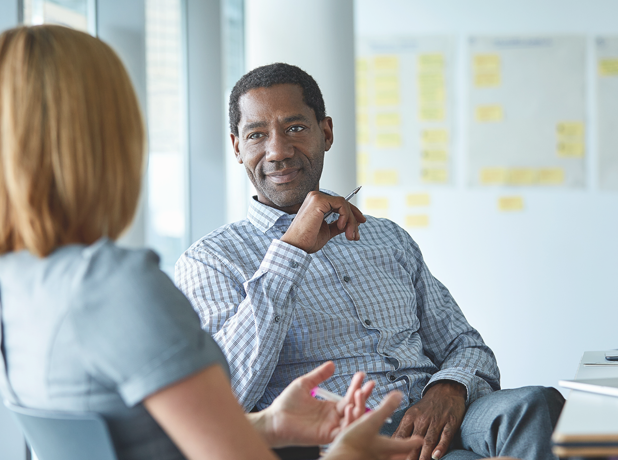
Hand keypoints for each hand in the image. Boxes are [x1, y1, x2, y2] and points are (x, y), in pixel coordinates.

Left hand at [258, 361, 374, 446]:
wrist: (274, 419)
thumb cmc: (287, 403)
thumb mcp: (305, 384)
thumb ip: (319, 375)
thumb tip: (332, 364)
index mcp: (330, 407)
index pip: (349, 397)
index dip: (356, 386)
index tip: (362, 374)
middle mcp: (333, 418)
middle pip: (355, 408)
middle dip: (364, 396)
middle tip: (370, 384)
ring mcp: (331, 427)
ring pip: (353, 420)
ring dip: (359, 407)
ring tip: (360, 393)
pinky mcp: (326, 435)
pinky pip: (343, 430)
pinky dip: (350, 421)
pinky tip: (351, 408)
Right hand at [280, 191, 365, 253]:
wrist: (296, 246)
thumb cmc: (307, 240)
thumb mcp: (328, 231)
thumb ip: (338, 225)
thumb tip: (352, 223)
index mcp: (316, 203)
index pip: (339, 204)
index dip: (352, 213)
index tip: (361, 223)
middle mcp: (316, 197)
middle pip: (343, 203)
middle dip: (353, 219)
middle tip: (356, 235)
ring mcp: (317, 197)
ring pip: (344, 204)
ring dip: (351, 221)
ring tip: (350, 236)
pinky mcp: (318, 200)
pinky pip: (341, 204)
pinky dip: (346, 216)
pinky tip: (342, 227)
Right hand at [326, 391, 423, 459]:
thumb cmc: (354, 443)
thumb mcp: (371, 421)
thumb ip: (386, 408)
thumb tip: (399, 395)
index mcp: (386, 447)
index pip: (405, 445)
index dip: (413, 441)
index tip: (420, 440)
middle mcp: (380, 457)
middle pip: (396, 457)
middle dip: (402, 453)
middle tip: (407, 452)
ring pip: (382, 458)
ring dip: (388, 454)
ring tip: (389, 452)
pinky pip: (367, 457)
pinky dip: (370, 454)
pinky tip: (367, 453)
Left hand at [392, 381, 466, 459]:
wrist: (445, 389)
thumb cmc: (427, 405)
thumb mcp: (412, 413)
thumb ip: (403, 428)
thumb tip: (392, 443)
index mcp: (410, 416)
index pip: (401, 434)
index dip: (396, 447)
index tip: (393, 457)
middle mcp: (422, 419)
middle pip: (414, 440)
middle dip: (410, 455)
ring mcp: (437, 421)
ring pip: (429, 440)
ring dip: (424, 454)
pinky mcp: (450, 422)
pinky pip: (445, 436)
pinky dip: (441, 446)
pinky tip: (436, 456)